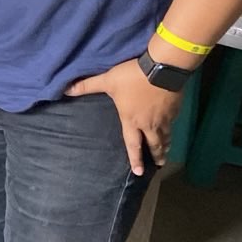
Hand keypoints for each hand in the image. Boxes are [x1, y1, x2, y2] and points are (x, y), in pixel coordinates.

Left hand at [65, 58, 182, 175]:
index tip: (139, 172)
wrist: (163, 68)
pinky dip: (172, 130)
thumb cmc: (132, 77)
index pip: (132, 144)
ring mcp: (164, 118)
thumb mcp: (107, 80)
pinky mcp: (175, 109)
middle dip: (156, 155)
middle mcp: (149, 124)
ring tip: (166, 151)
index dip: (135, 159)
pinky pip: (173, 124)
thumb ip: (87, 86)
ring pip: (166, 136)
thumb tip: (65, 90)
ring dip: (166, 145)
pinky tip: (172, 128)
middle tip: (158, 164)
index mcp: (131, 120)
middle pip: (154, 144)